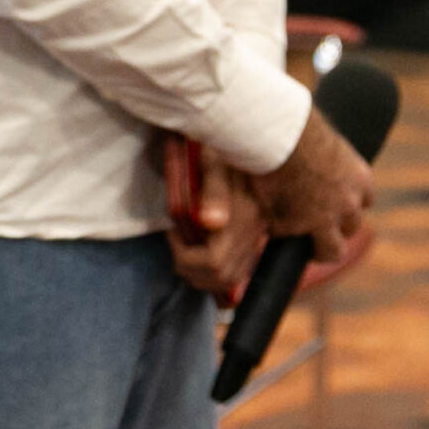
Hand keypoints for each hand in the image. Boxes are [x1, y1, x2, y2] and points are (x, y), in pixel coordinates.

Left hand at [164, 140, 266, 300]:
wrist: (254, 147)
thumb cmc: (224, 152)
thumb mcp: (215, 163)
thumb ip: (215, 192)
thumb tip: (210, 222)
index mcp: (244, 219)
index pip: (214, 262)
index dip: (185, 255)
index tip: (173, 233)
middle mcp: (253, 235)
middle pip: (220, 277)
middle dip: (190, 268)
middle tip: (176, 243)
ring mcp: (256, 240)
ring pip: (229, 281)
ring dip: (201, 274)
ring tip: (185, 250)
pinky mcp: (255, 242)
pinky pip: (237, 272)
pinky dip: (214, 273)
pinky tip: (201, 253)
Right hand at [248, 104, 374, 263]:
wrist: (279, 133)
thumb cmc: (294, 124)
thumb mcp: (320, 139)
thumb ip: (321, 153)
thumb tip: (312, 140)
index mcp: (358, 177)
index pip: (363, 200)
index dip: (347, 203)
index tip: (334, 204)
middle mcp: (348, 202)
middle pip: (352, 226)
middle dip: (335, 228)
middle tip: (316, 227)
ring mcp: (323, 218)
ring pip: (332, 249)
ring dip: (318, 248)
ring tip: (300, 248)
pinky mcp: (295, 226)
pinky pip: (290, 242)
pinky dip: (279, 236)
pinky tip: (266, 229)